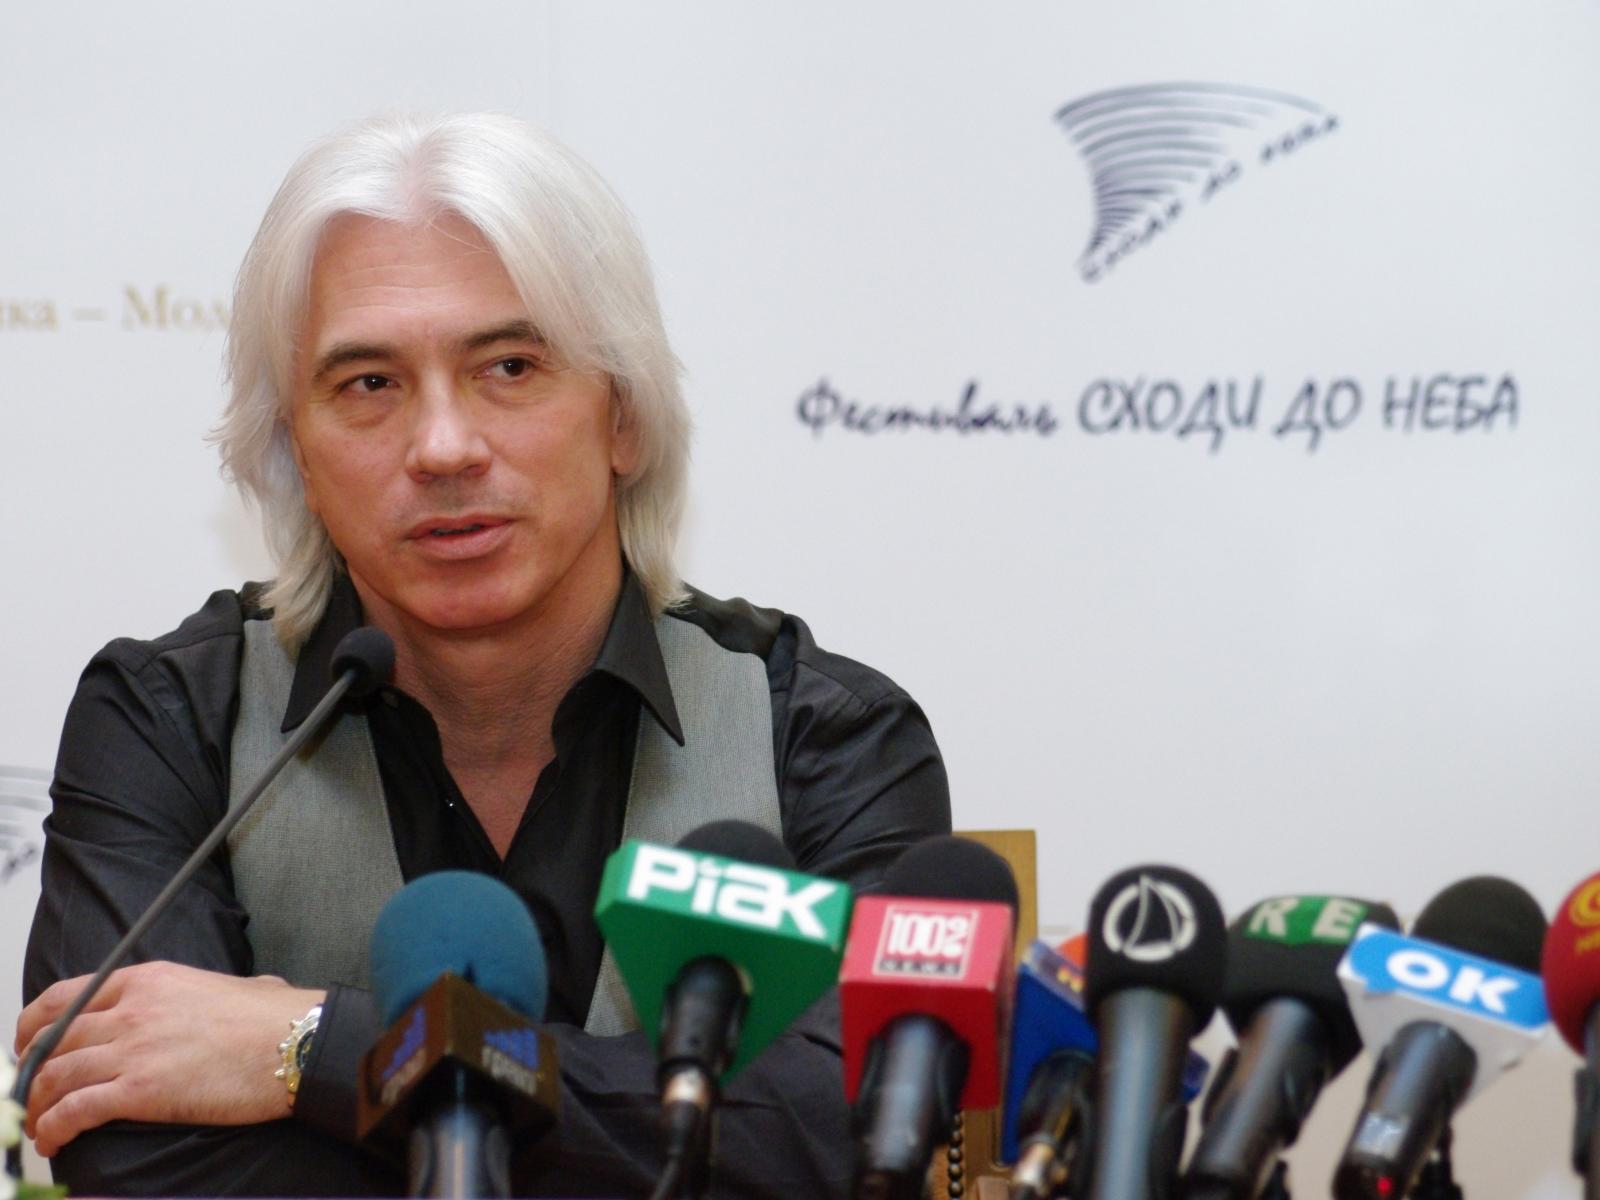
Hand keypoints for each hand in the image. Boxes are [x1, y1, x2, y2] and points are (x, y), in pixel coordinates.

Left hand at [13, 961, 324, 1156]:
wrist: (295, 1043)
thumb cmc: (274, 1018)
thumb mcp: (230, 986)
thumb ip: (208, 991)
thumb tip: (238, 996)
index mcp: (149, 980)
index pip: (67, 996)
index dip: (35, 1024)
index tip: (29, 1044)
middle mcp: (132, 1010)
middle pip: (54, 1039)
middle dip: (30, 1069)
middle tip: (30, 1090)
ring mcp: (133, 1049)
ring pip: (54, 1077)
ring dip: (36, 1105)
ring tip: (38, 1123)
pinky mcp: (139, 1091)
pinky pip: (74, 1111)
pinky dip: (54, 1128)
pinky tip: (53, 1139)